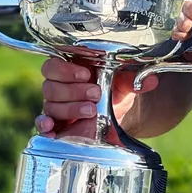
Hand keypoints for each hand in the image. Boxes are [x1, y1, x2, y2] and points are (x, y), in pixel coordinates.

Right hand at [34, 57, 158, 142]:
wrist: (118, 112)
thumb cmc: (115, 89)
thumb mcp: (125, 82)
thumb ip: (135, 79)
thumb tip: (149, 80)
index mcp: (70, 69)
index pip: (53, 65)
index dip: (65, 69)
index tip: (86, 74)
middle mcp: (59, 86)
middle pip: (50, 86)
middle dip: (73, 91)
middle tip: (95, 94)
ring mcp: (56, 106)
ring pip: (50, 105)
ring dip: (70, 108)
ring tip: (91, 111)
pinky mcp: (57, 124)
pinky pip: (42, 123)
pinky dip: (44, 125)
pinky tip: (51, 127)